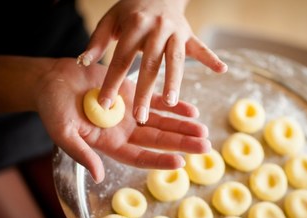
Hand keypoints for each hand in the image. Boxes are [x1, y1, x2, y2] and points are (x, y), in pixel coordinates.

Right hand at [36, 58, 210, 182]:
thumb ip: (81, 153)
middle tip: (205, 146)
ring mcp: (131, 112)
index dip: (159, 160)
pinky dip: (173, 104)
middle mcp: (125, 131)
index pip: (139, 156)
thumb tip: (98, 176)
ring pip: (162, 121)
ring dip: (182, 125)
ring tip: (203, 129)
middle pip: (158, 140)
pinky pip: (156, 100)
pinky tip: (191, 109)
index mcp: (110, 144)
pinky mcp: (133, 93)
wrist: (54, 80)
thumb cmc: (53, 108)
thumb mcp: (63, 132)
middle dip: (181, 143)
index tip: (180, 161)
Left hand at [79, 0, 226, 123]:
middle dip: (145, 92)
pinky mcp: (190, 35)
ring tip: (171, 103)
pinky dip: (212, 58)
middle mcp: (157, 29)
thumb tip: (84, 62)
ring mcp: (176, 32)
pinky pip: (201, 48)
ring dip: (175, 81)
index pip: (122, 59)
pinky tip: (222, 70)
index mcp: (134, 25)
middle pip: (150, 64)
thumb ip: (97, 41)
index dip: (113, 82)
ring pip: (175, 60)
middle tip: (139, 117)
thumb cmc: (131, 11)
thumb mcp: (110, 20)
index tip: (105, 104)